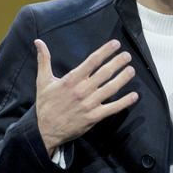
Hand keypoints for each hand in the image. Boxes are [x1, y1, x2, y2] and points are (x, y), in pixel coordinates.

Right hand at [34, 39, 138, 156]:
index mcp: (71, 80)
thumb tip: (38, 42)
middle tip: (128, 55)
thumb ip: (43, 60)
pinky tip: (134, 95)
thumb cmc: (46, 104)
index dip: (105, 51)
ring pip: (110, 89)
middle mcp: (82, 91)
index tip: (116, 44)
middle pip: (104, 73)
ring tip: (132, 70)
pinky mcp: (94, 117)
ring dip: (123, 79)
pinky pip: (112, 108)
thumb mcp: (42, 81)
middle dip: (117, 62)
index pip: (92, 62)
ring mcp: (89, 104)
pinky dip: (124, 102)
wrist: (44, 130)